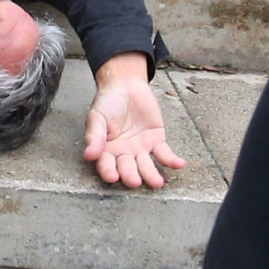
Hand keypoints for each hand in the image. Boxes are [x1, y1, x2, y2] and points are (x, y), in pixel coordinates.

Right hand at [82, 53, 186, 190]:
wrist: (126, 85)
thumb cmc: (107, 102)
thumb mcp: (97, 117)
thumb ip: (95, 136)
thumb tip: (89, 155)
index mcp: (106, 150)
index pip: (106, 165)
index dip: (108, 171)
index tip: (112, 177)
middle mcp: (123, 154)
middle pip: (128, 168)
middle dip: (131, 176)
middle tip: (135, 181)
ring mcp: (141, 149)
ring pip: (146, 165)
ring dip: (152, 175)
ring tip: (157, 182)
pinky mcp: (156, 141)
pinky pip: (164, 154)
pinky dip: (172, 160)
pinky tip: (179, 164)